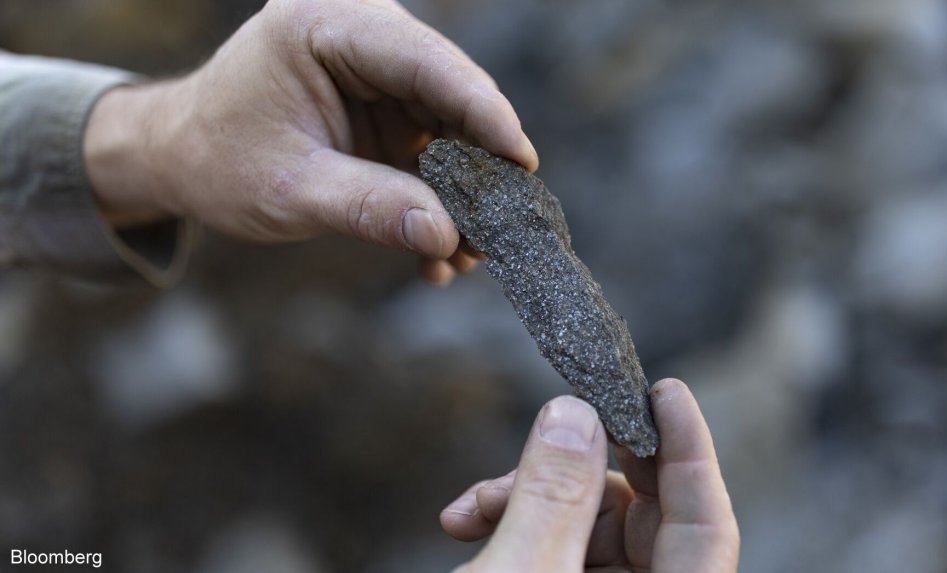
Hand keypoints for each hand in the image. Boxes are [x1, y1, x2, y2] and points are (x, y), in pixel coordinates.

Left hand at [83, 0, 536, 283]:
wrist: (183, 158)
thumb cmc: (218, 160)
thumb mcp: (291, 191)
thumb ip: (369, 207)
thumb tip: (447, 236)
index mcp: (327, 23)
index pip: (425, 61)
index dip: (483, 112)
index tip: (523, 163)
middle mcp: (362, 34)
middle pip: (451, 92)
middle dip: (481, 165)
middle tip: (504, 228)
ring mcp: (378, 71)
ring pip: (452, 127)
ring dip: (465, 194)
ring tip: (470, 255)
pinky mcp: (386, 107)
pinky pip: (434, 150)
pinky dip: (441, 200)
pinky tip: (440, 252)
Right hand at [441, 379, 739, 571]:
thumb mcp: (520, 572)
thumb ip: (552, 496)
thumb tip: (575, 415)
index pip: (707, 522)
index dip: (691, 448)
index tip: (665, 389)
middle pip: (642, 516)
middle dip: (578, 470)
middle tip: (543, 436)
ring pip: (588, 526)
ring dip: (526, 498)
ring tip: (471, 507)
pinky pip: (555, 548)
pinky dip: (514, 526)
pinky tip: (465, 524)